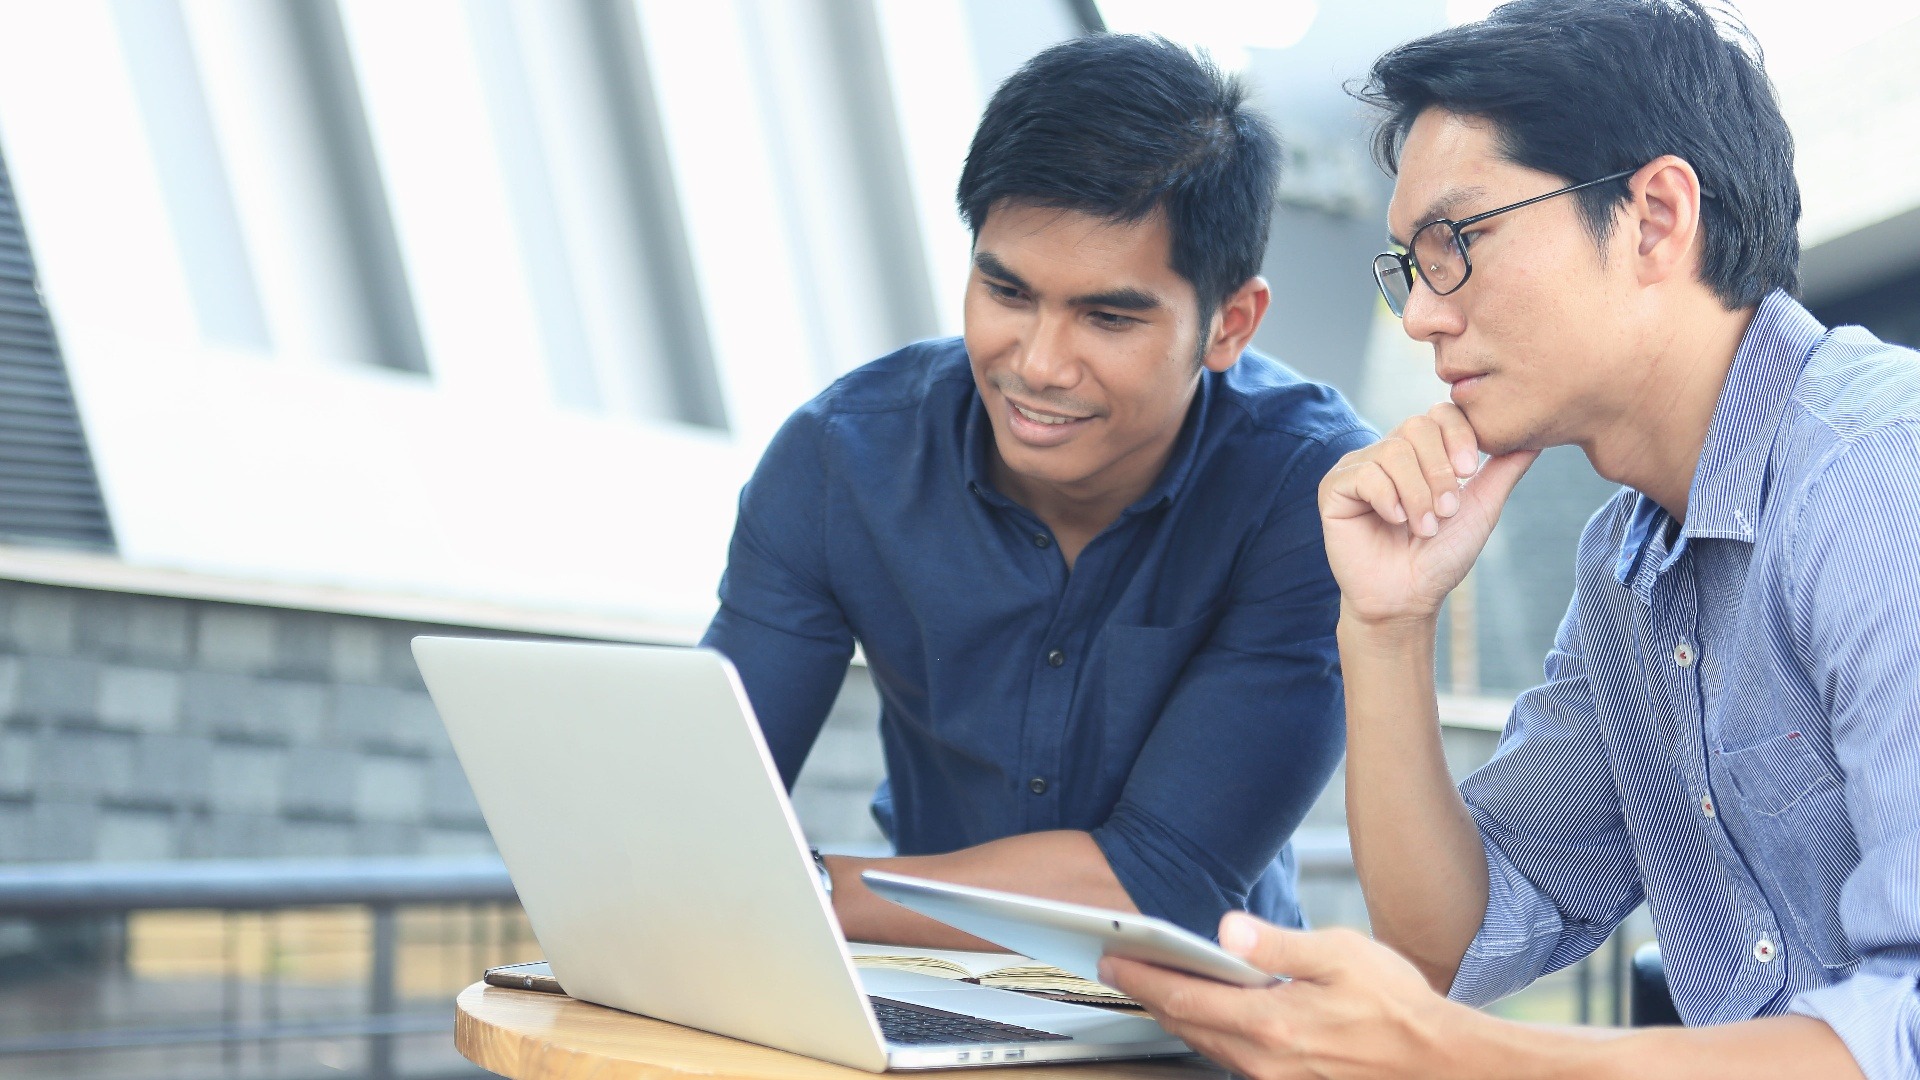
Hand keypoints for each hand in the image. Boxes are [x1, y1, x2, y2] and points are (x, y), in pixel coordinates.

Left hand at [1101, 913, 1471, 1079]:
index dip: (1143, 977)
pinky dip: (1208, 1033)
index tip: (1112, 958)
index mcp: (1273, 1022)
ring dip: (1175, 1016)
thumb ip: (1278, 944)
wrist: (1439, 1062)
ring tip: (1153, 987)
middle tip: (1116, 968)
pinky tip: (1207, 1016)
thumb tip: (1227, 928)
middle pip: (1187, 1025)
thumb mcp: (1341, 955)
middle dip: (1148, 995)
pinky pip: (1232, 1059)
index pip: (1187, 998)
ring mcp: (1277, 1078)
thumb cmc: (1397, 1004)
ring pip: (1206, 1045)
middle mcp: (1266, 1059)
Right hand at [1318, 404, 1536, 626]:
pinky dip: (1387, 499)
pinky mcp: (1334, 487)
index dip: (1458, 436)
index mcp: (1422, 452)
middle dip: (1439, 470)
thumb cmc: (1441, 557)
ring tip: (1423, 527)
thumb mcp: (1482, 507)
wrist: (1408, 598)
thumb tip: (1539, 437)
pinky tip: (1394, 522)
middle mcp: (1389, 453)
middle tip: (1446, 510)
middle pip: (1416, 425)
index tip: (1470, 471)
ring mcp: (1360, 468)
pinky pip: (1365, 474)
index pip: (1441, 414)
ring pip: (1393, 451)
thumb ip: (1504, 469)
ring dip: (1417, 493)